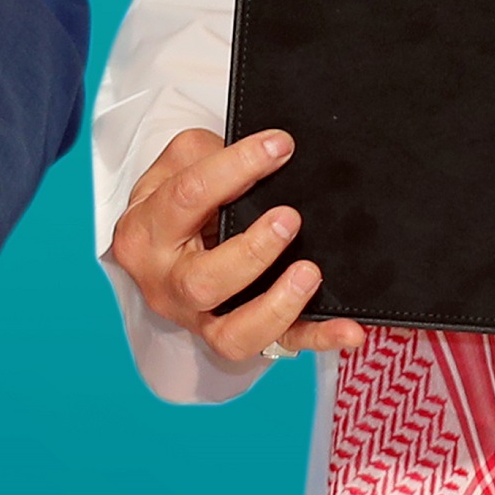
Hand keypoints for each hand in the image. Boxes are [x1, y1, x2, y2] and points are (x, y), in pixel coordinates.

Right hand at [106, 128, 369, 369]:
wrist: (160, 248)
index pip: (187, 197)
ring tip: (311, 273)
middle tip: (289, 219)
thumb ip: (211, 155)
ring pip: (234, 334)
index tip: (280, 146)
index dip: (235, 168)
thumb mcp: (177, 165)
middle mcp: (166, 284)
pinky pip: (278, 348)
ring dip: (279, 306)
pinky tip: (350, 330)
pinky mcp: (235, 337)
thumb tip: (271, 153)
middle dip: (251, 251)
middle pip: (202, 282)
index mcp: (145, 232)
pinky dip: (316, 339)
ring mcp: (199, 319)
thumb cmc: (177, 202)